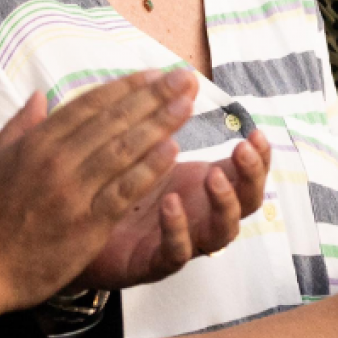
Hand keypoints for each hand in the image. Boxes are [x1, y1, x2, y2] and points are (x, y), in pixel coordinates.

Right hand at [0, 69, 196, 315]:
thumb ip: (20, 125)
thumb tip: (39, 95)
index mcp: (36, 142)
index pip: (90, 104)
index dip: (125, 86)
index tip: (154, 74)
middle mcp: (56, 161)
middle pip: (113, 120)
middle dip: (153, 96)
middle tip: (183, 79)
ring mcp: (73, 192)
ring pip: (124, 150)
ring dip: (160, 124)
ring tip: (187, 104)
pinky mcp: (87, 224)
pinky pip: (124, 190)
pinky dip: (149, 168)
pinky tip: (173, 150)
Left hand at [78, 129, 270, 289]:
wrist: (78, 231)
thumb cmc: (120, 187)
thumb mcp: (147, 149)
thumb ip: (167, 119)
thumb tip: (182, 74)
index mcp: (204, 187)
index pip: (246, 174)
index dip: (260, 157)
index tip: (256, 133)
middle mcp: (202, 214)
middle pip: (247, 203)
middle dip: (251, 176)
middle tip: (242, 149)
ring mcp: (183, 241)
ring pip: (221, 232)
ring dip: (224, 203)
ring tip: (212, 176)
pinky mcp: (152, 263)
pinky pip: (176, 254)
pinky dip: (178, 231)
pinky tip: (170, 204)